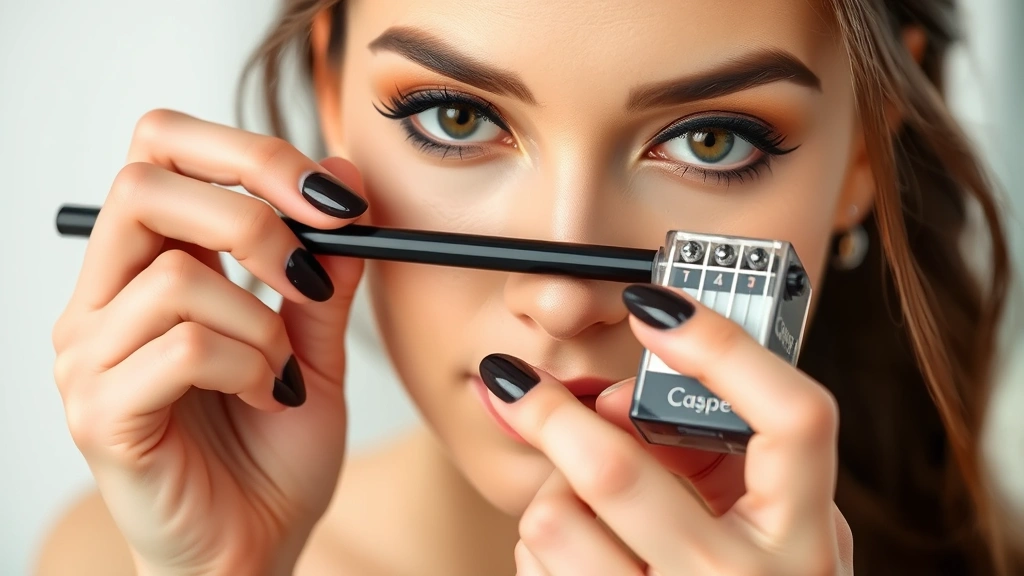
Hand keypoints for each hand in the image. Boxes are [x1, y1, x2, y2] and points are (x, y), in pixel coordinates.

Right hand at [51, 110, 368, 574]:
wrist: (254, 549)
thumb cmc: (272, 451)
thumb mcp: (313, 345)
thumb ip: (325, 267)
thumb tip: (344, 174)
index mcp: (148, 269)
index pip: (159, 152)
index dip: (246, 153)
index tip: (332, 197)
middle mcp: (103, 301)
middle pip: (145, 184)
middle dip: (253, 215)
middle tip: (312, 276)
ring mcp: (89, 356)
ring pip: (177, 274)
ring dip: (263, 320)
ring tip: (283, 373)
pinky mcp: (100, 412)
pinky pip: (184, 345)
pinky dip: (250, 365)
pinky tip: (267, 399)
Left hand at [477, 284, 854, 575]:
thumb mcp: (777, 526)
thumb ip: (725, 459)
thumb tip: (613, 404)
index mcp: (803, 539)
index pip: (795, 418)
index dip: (723, 347)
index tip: (651, 304)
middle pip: (618, 471)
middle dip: (549, 411)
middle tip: (511, 379)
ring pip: (554, 521)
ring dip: (552, 495)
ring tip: (580, 507)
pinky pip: (537, 566)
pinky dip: (543, 546)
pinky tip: (580, 558)